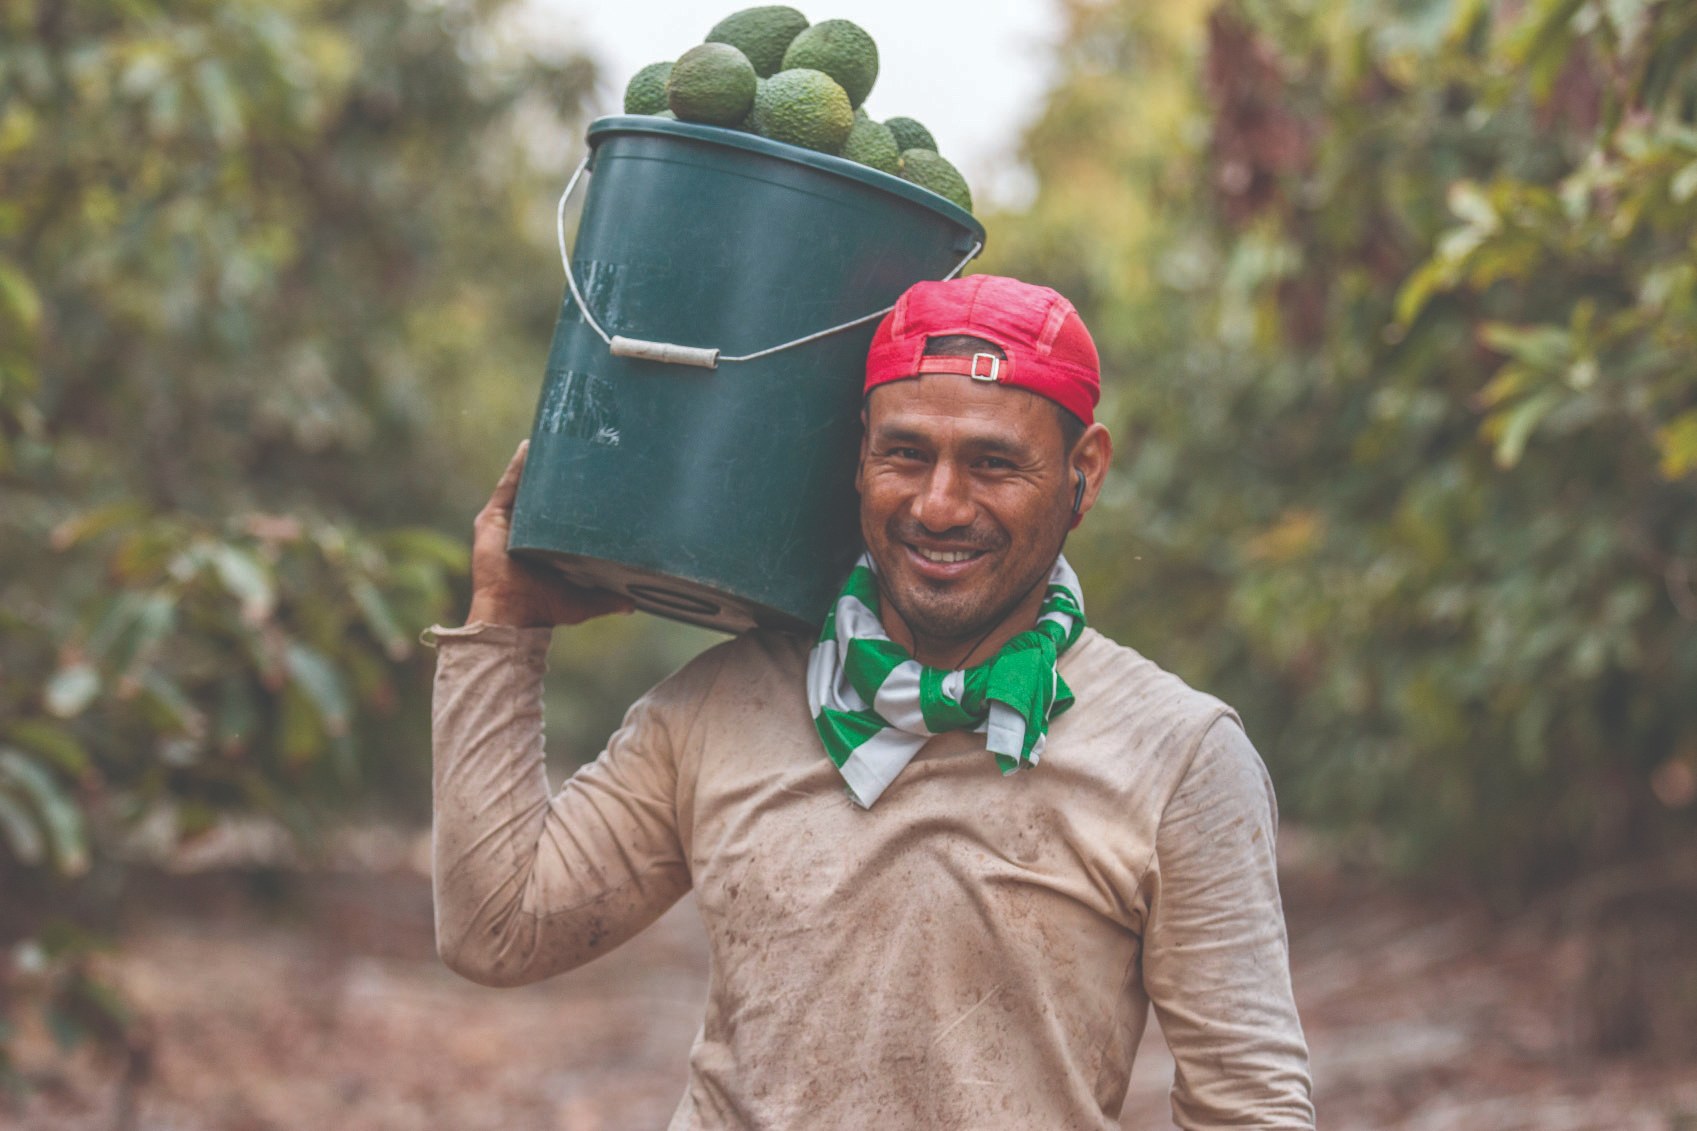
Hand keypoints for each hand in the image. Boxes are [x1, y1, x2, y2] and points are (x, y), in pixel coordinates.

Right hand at [465, 440, 634, 627]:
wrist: (513, 614)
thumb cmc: (545, 609)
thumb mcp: (584, 601)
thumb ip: (608, 600)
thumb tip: (634, 605)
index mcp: (544, 544)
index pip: (557, 512)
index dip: (570, 495)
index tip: (589, 474)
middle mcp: (525, 530)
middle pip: (540, 494)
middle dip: (554, 473)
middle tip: (576, 448)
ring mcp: (508, 522)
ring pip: (524, 485)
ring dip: (536, 463)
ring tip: (553, 438)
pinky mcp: (493, 518)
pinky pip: (506, 486)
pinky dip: (517, 466)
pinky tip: (529, 447)